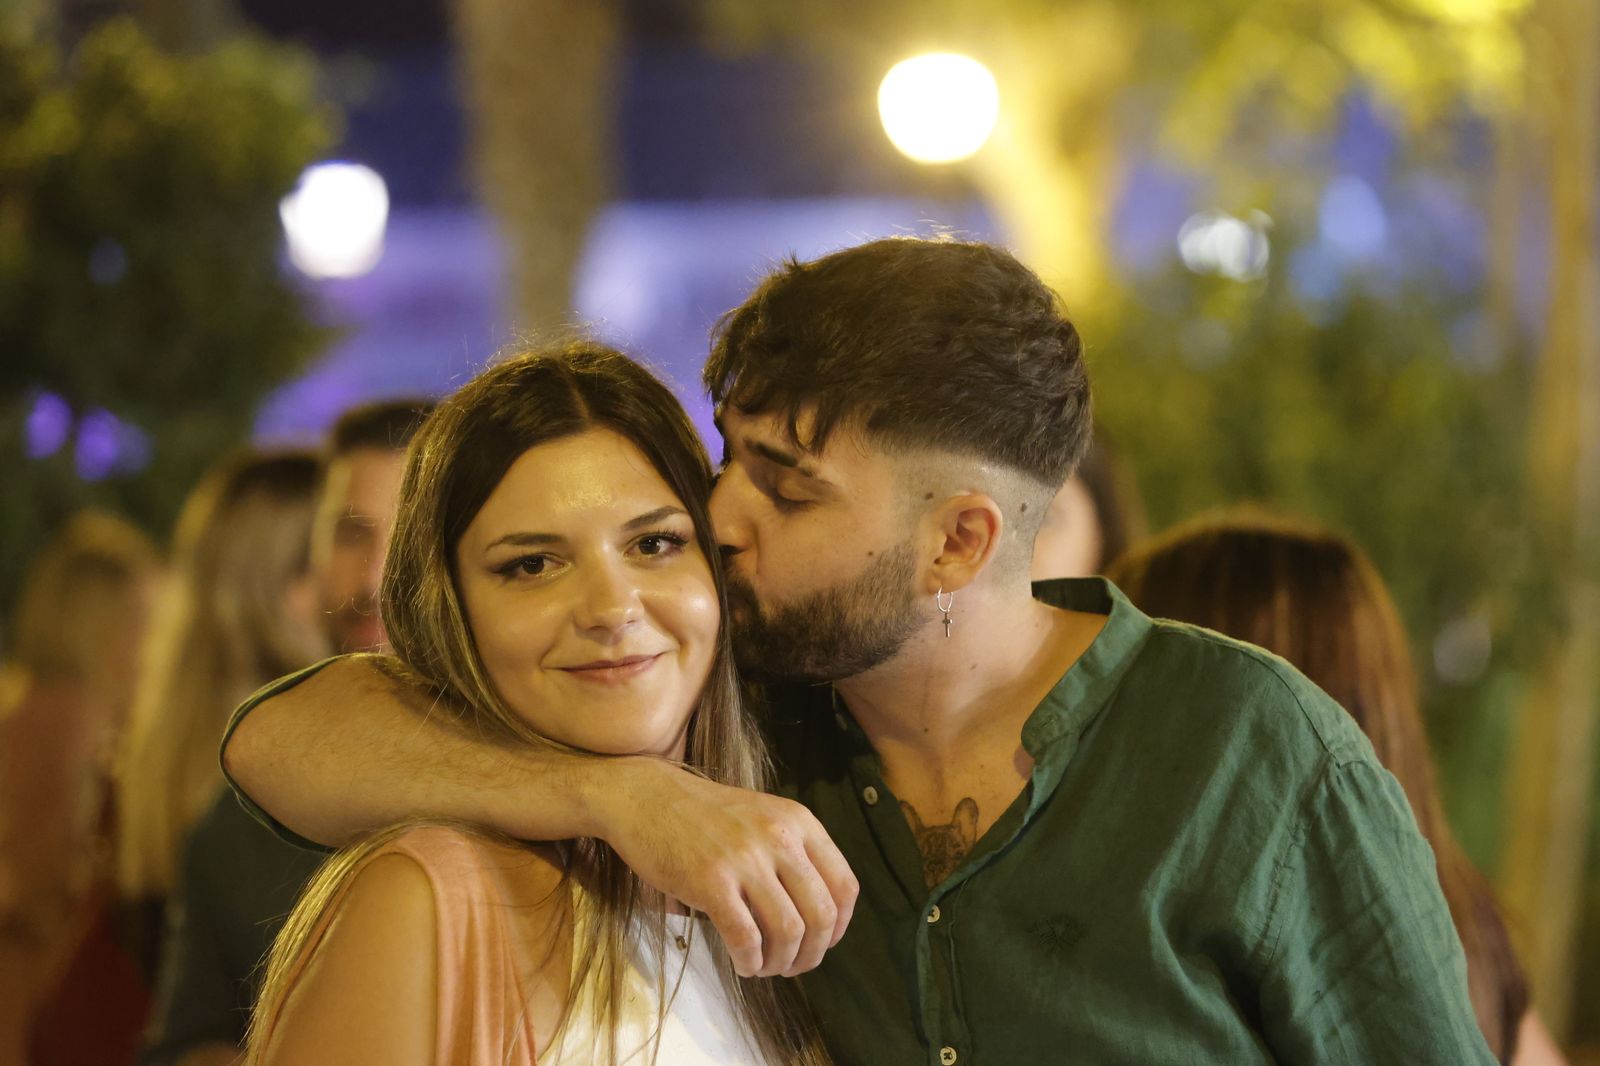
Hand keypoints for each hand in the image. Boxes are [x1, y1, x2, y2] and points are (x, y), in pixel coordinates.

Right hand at [592, 758, 857, 978]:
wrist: (646, 797)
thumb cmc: (704, 815)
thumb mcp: (764, 817)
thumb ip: (794, 853)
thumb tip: (818, 916)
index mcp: (799, 822)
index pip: (845, 885)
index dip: (840, 926)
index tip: (822, 943)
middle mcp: (780, 837)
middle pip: (821, 916)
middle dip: (812, 954)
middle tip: (792, 966)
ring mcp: (745, 858)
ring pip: (788, 931)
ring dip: (781, 963)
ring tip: (765, 967)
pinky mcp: (711, 881)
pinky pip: (745, 937)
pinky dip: (750, 961)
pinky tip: (743, 964)